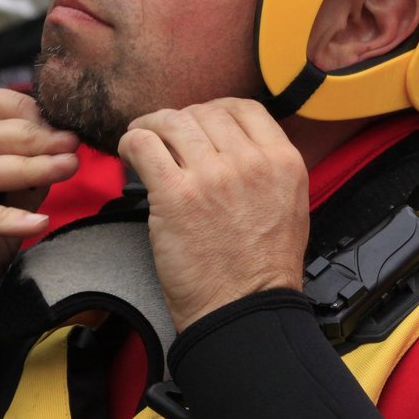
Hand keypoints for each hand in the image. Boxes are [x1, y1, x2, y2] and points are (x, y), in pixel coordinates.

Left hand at [118, 99, 308, 334]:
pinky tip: (129, 154)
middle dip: (180, 121)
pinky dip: (131, 143)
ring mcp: (212, 176)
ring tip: (141, 141)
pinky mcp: (176, 195)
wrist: (243, 310)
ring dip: (151, 126)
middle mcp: (250, 162)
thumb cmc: (261, 271)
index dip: (214, 110)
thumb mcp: (289, 206)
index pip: (244, 109)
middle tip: (165, 138)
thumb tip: (233, 146)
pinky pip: (144, 145)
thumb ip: (266, 170)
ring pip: (172, 122)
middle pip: (204, 113)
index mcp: (283, 162)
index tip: (199, 123)